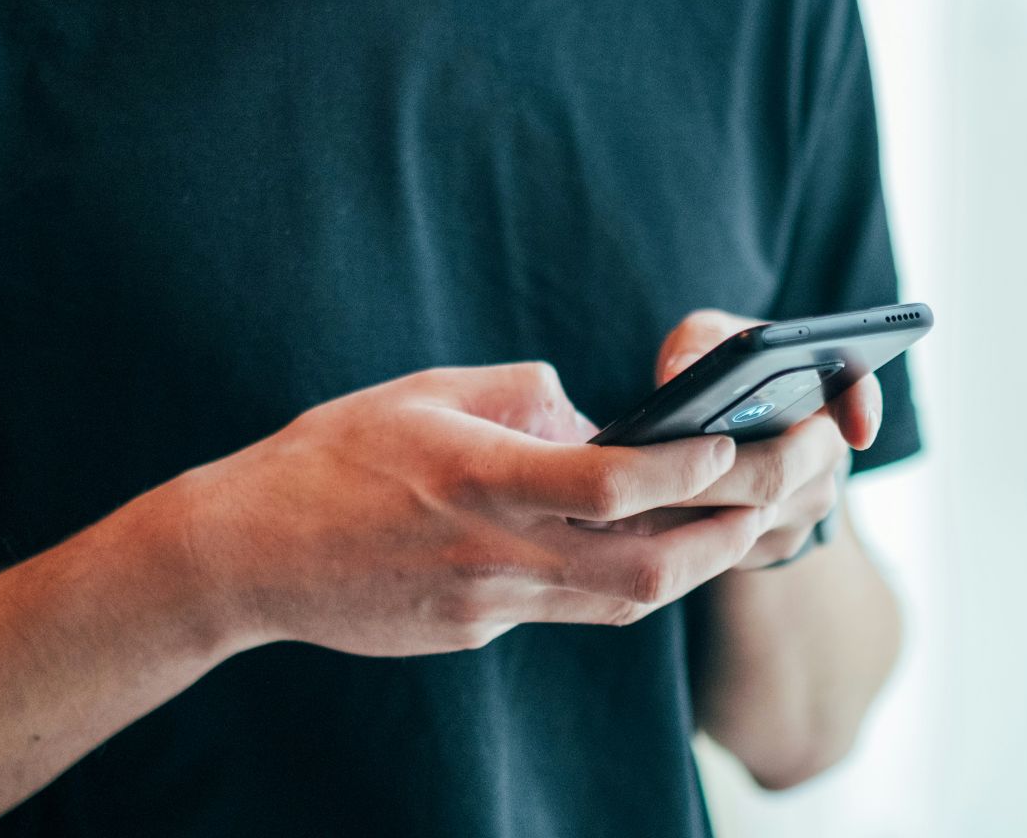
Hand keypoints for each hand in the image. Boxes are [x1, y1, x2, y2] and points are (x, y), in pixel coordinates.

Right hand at [165, 362, 768, 656]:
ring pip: (623, 606)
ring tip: (738, 522)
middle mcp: (497, 553)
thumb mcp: (424, 392)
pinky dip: (620, 581)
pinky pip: (570, 612)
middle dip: (729, 535)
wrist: (247, 555)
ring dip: (693, 566)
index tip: (736, 438)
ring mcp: (489, 607)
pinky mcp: (476, 633)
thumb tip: (590, 413)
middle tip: (780, 492)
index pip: (615, 484)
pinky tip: (644, 549)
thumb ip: (520, 396)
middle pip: (648, 571)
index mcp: (483, 480)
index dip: (690, 467)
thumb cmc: (329, 456)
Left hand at [611, 309, 882, 569]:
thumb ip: (699, 343)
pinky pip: (728, 547)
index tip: (857, 430)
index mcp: (823, 390)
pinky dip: (681, 533)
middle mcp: (825, 453)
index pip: (858, 392)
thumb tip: (680, 375)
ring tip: (624, 496)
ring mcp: (804, 507)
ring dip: (687, 508)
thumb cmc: (717, 372)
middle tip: (651, 468)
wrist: (722, 431)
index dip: (863, 409)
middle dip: (711, 472)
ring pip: (748, 518)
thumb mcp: (708, 340)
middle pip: (778, 471)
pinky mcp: (772, 545)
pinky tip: (634, 520)